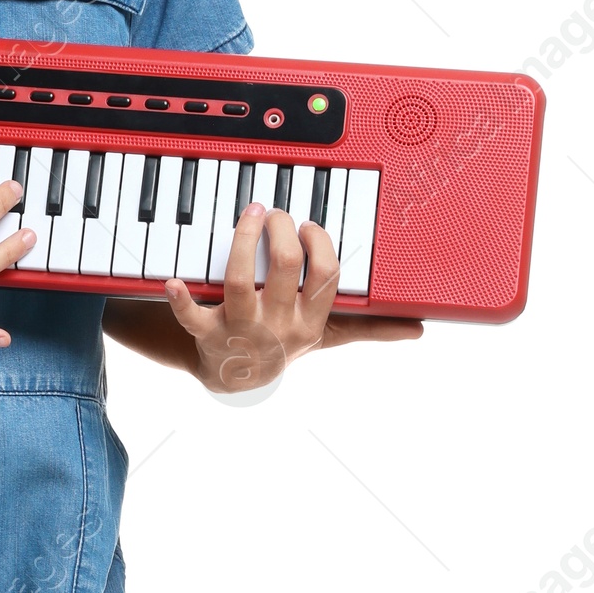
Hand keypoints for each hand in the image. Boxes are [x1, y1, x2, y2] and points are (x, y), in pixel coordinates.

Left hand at [162, 202, 421, 393]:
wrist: (235, 379)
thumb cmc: (284, 342)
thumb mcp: (329, 337)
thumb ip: (371, 327)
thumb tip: (420, 329)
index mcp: (311, 322)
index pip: (325, 276)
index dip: (319, 244)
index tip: (310, 226)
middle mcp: (278, 326)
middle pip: (282, 267)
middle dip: (281, 230)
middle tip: (276, 213)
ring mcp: (241, 331)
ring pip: (239, 280)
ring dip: (240, 241)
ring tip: (249, 215)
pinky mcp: (206, 335)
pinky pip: (191, 318)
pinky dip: (179, 299)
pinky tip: (173, 281)